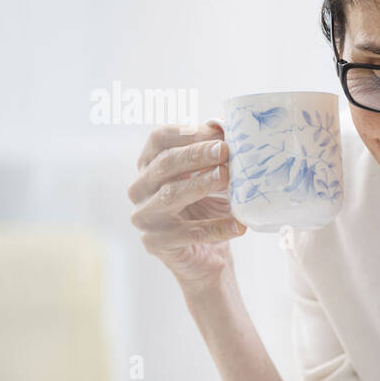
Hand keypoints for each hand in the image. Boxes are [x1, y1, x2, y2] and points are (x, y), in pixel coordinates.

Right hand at [128, 119, 246, 294]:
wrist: (207, 256)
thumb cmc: (209, 208)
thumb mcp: (214, 176)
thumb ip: (216, 152)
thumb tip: (223, 124)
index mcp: (150, 165)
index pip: (159, 139)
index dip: (187, 133)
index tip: (218, 133)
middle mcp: (140, 188)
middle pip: (165, 164)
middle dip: (196, 155)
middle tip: (225, 151)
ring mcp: (145, 216)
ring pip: (170, 195)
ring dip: (201, 184)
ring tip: (226, 177)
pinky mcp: (156, 243)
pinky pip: (189, 233)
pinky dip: (217, 227)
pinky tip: (239, 225)